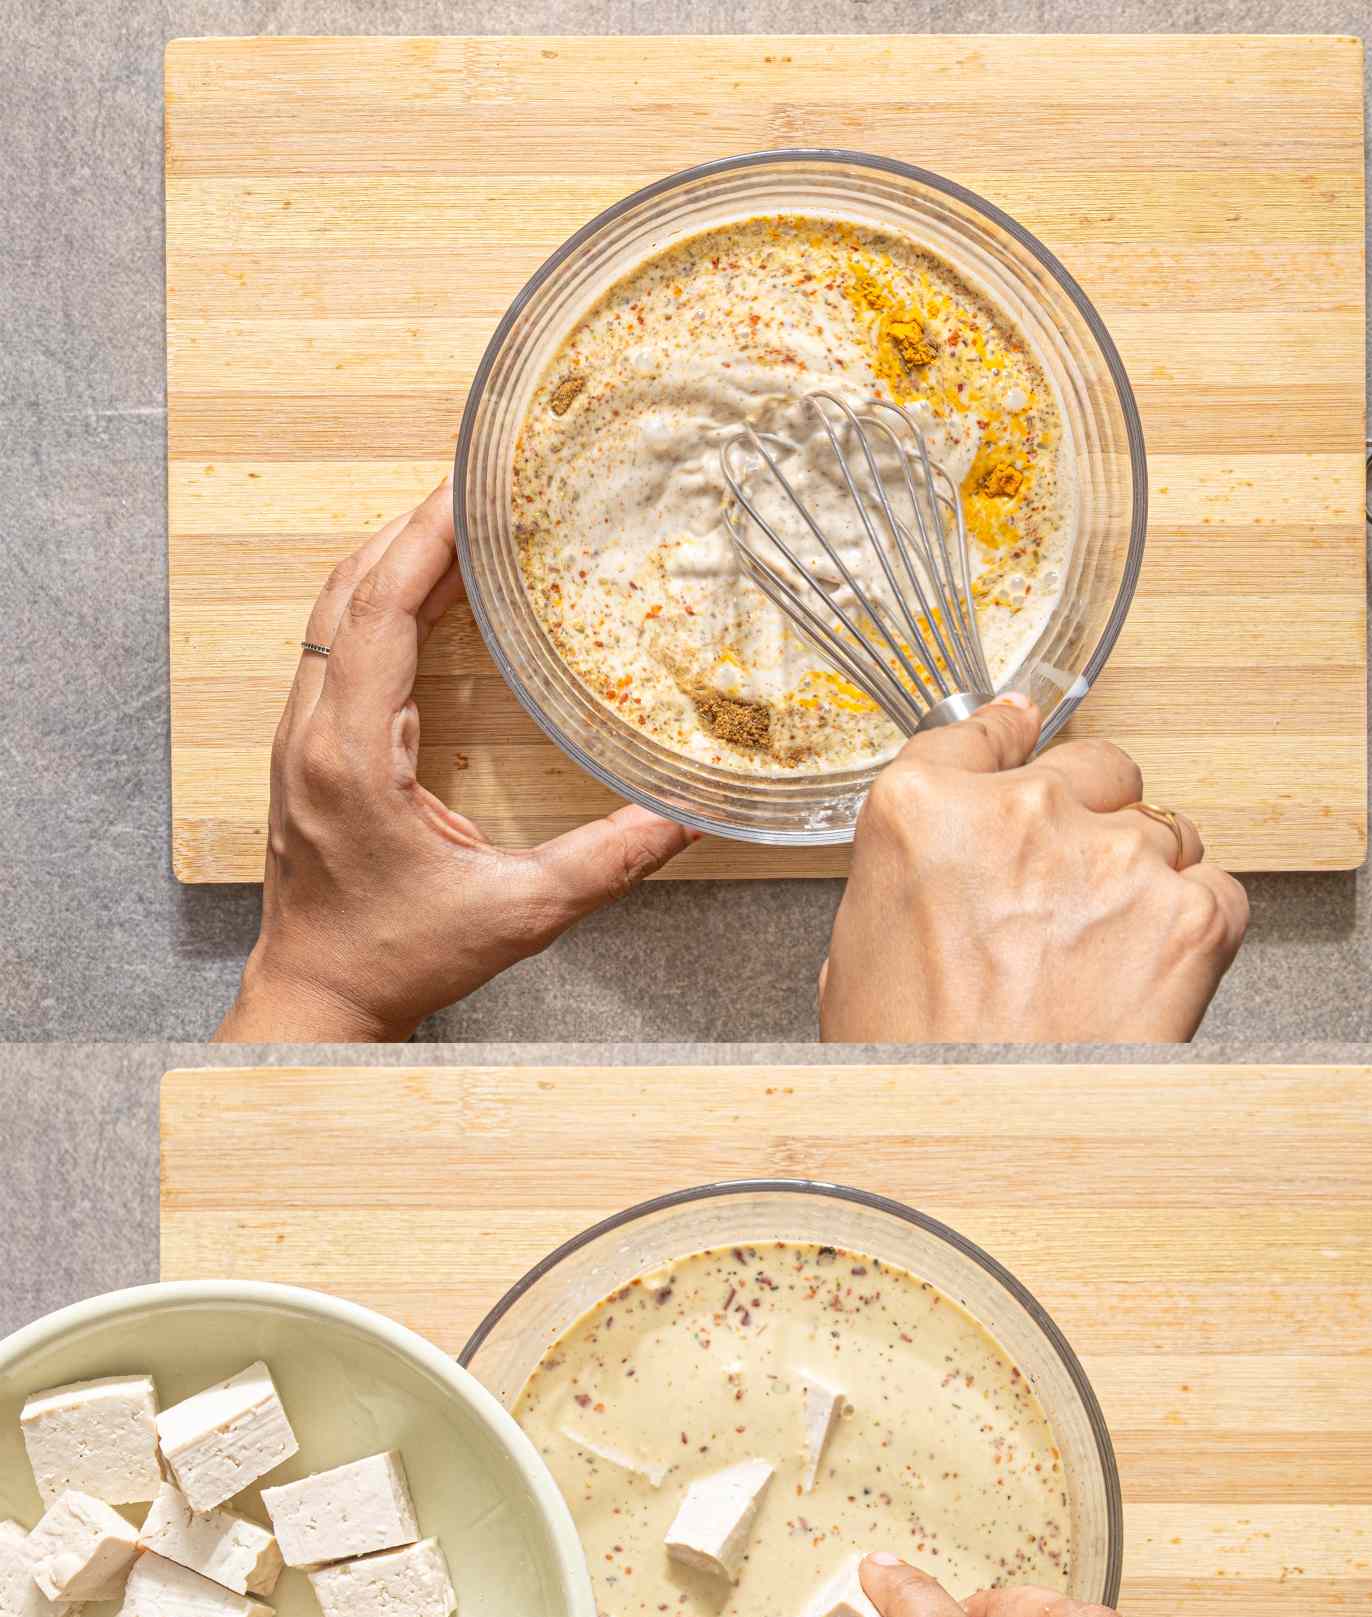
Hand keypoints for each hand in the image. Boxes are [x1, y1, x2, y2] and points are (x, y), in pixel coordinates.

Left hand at [215, 479, 692, 1041]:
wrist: (320, 998)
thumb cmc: (401, 959)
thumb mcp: (522, 912)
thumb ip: (611, 858)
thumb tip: (689, 814)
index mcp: (351, 754)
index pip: (377, 609)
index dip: (424, 539)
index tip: (469, 487)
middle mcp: (313, 733)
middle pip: (347, 591)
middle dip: (411, 528)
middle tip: (478, 485)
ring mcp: (303, 740)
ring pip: (333, 616)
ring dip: (392, 561)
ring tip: (459, 523)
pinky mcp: (312, 753)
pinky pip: (339, 652)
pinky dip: (381, 606)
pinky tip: (430, 598)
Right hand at [820, 697, 1247, 1042]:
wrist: (981, 1154)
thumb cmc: (913, 1071)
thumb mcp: (859, 949)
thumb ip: (913, 866)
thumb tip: (944, 848)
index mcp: (921, 812)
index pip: (984, 729)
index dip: (1012, 741)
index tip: (1026, 734)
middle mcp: (1020, 814)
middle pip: (1094, 764)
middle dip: (1089, 815)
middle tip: (1068, 893)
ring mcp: (1112, 859)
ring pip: (1162, 826)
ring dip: (1143, 875)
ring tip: (1104, 957)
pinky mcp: (1188, 915)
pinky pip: (1215, 890)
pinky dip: (1196, 927)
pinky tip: (1147, 979)